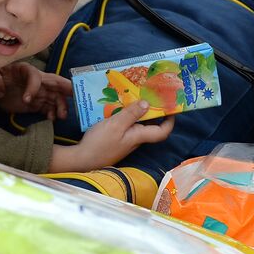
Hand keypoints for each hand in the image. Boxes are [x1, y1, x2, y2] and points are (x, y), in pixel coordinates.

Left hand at [0, 62, 71, 119]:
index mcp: (25, 70)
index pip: (35, 77)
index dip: (33, 88)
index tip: (26, 100)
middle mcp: (36, 80)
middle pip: (55, 83)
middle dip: (66, 89)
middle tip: (77, 97)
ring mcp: (37, 93)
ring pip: (54, 97)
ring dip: (61, 105)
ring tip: (61, 116)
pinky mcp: (35, 104)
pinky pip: (48, 108)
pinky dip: (52, 113)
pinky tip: (52, 119)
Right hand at [49, 101, 175, 172]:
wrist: (81, 160)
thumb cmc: (99, 144)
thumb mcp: (115, 125)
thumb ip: (131, 114)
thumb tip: (148, 104)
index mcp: (138, 136)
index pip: (162, 132)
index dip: (170, 121)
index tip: (171, 107)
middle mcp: (134, 140)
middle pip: (150, 126)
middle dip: (153, 111)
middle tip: (150, 94)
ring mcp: (124, 141)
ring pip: (136, 125)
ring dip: (137, 112)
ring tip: (133, 96)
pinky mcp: (115, 140)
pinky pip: (125, 126)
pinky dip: (125, 116)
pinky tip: (117, 107)